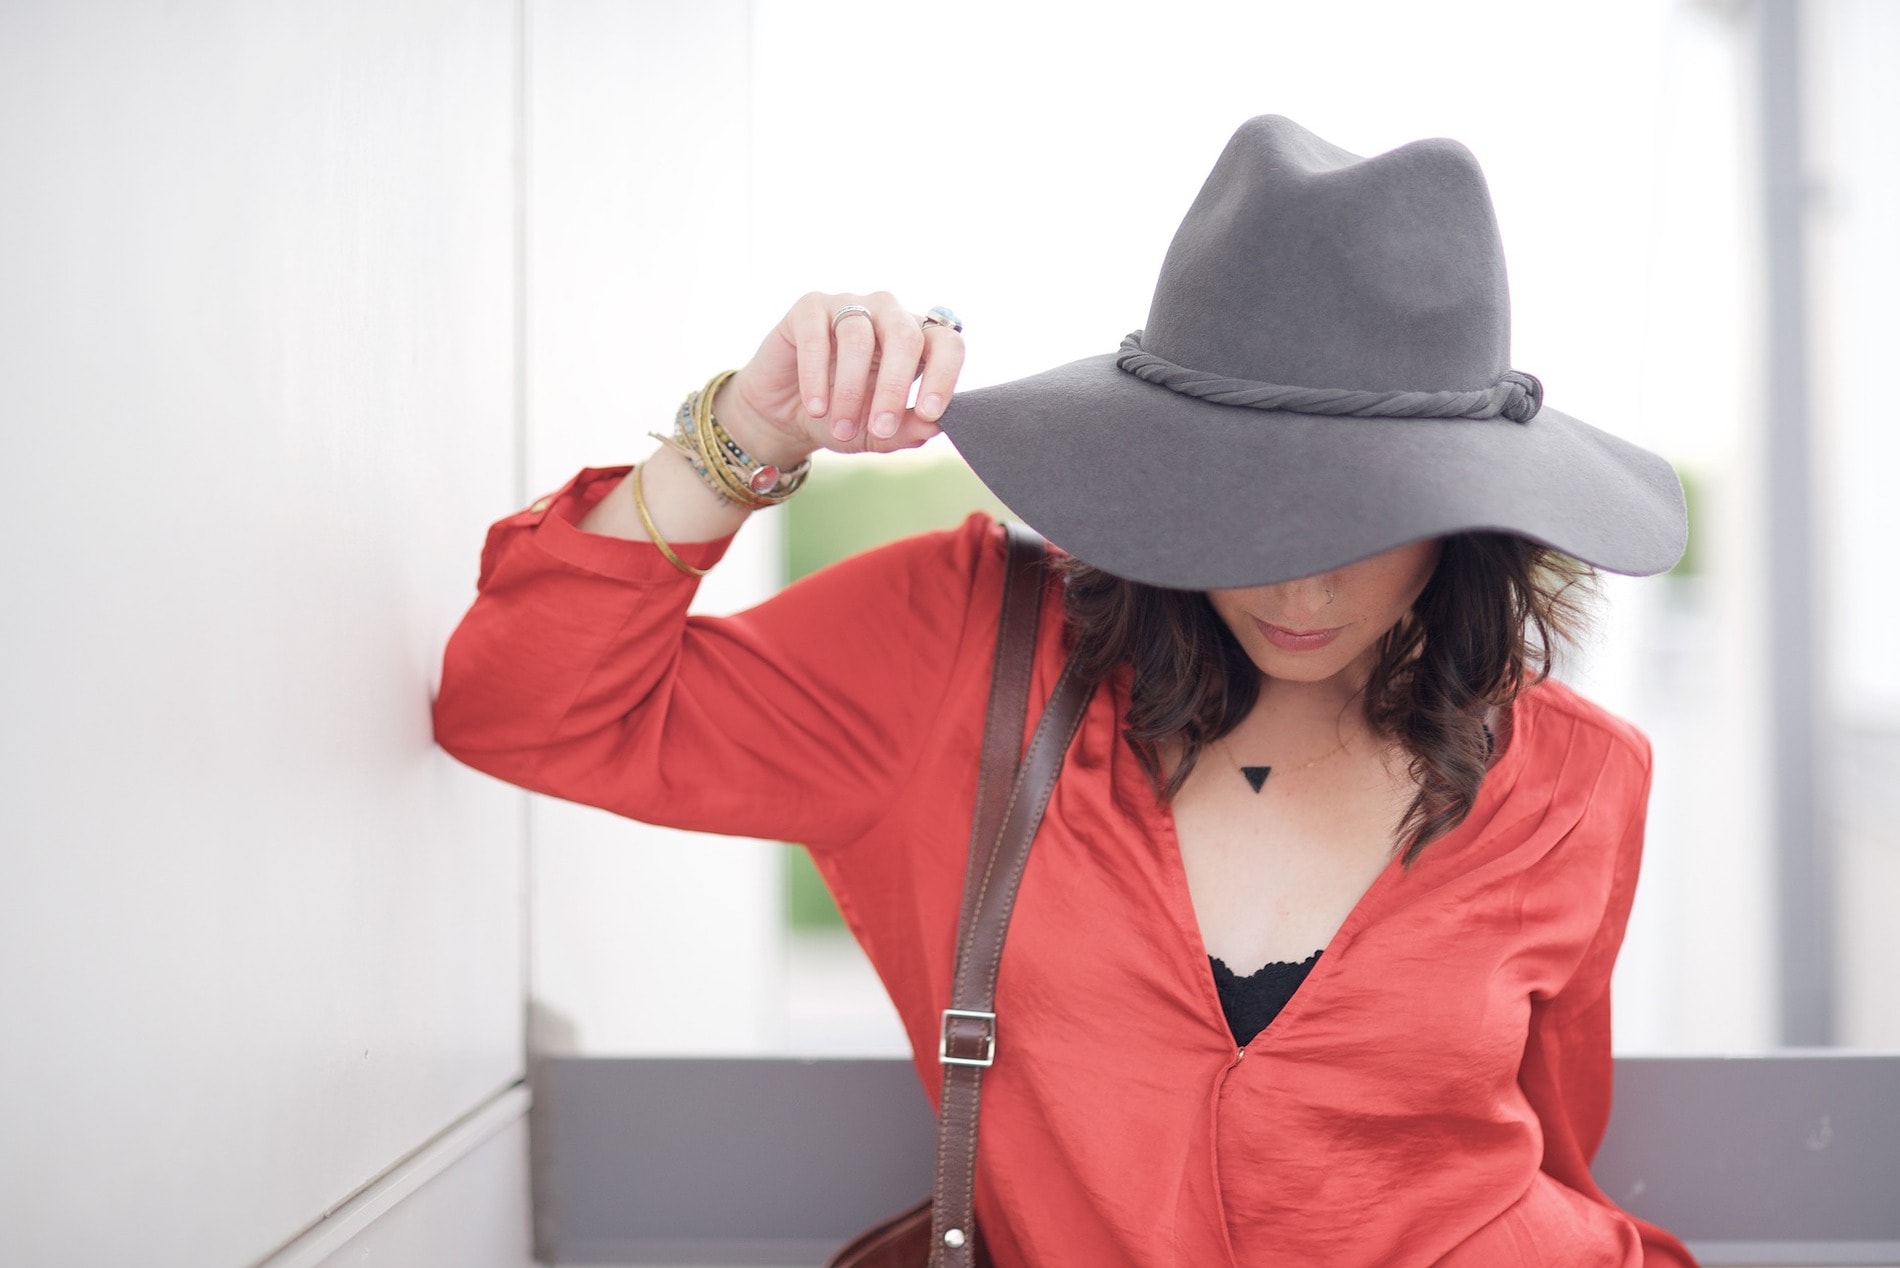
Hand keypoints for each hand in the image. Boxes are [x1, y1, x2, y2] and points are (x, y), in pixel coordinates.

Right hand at [715, 291, 965, 463]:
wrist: (786, 416)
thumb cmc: (841, 418)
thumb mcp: (876, 433)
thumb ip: (907, 430)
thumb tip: (935, 427)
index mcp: (917, 342)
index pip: (947, 343)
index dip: (944, 375)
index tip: (929, 413)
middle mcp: (889, 315)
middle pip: (905, 336)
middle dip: (894, 388)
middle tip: (881, 429)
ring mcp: (849, 305)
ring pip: (859, 338)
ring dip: (850, 390)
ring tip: (841, 428)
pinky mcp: (810, 308)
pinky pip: (817, 337)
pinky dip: (816, 377)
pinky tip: (816, 407)